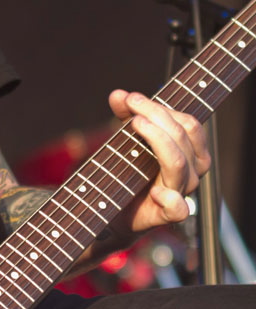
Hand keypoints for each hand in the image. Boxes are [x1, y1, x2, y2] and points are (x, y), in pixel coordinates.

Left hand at [107, 89, 210, 234]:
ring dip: (157, 139)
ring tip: (134, 124)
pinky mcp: (167, 214)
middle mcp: (192, 170)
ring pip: (178, 162)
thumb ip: (125, 115)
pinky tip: (154, 191)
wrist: (115, 209)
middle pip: (183, 136)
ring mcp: (181, 192)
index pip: (188, 123)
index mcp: (191, 151)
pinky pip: (178, 208)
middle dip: (155, 114)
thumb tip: (118, 95)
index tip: (132, 98)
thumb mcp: (127, 138)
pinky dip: (170, 199)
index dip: (161, 108)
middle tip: (130, 104)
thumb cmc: (129, 171)